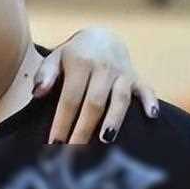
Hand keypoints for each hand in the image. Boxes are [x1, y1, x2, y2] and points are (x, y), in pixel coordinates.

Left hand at [33, 26, 158, 143]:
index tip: (54, 143)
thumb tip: (37, 93)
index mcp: (80, 63)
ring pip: (120, 98)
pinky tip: (152, 116)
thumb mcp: (54, 58)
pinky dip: (150, 101)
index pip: (70, 98)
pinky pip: (146, 89)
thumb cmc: (72, 55)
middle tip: (74, 153)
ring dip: (114, 119)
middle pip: (94, 103)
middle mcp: (102, 67)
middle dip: (84, 129)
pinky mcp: (137, 77)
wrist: (101, 36)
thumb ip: (45, 75)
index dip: (62, 121)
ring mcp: (122, 72)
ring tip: (106, 140)